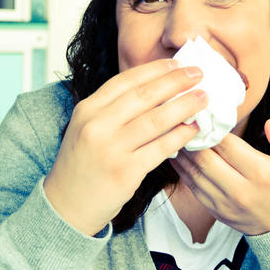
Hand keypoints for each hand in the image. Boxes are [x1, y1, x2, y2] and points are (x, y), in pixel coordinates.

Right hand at [44, 59, 207, 235]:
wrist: (66, 207)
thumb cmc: (83, 164)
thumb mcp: (87, 128)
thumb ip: (114, 109)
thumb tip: (157, 89)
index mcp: (87, 109)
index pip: (126, 80)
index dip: (155, 69)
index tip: (178, 63)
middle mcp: (97, 126)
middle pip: (144, 95)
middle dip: (176, 81)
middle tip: (199, 74)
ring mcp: (111, 149)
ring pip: (156, 120)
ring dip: (185, 106)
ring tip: (203, 98)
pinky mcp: (126, 172)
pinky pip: (161, 148)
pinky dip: (181, 136)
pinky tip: (194, 128)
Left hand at [169, 119, 269, 234]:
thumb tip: (269, 124)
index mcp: (261, 173)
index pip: (228, 146)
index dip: (212, 127)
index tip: (203, 111)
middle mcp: (240, 190)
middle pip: (206, 159)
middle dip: (193, 137)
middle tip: (184, 117)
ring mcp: (225, 203)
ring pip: (194, 173)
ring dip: (183, 151)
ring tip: (176, 131)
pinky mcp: (215, 210)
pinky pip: (192, 187)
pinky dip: (182, 169)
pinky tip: (178, 152)